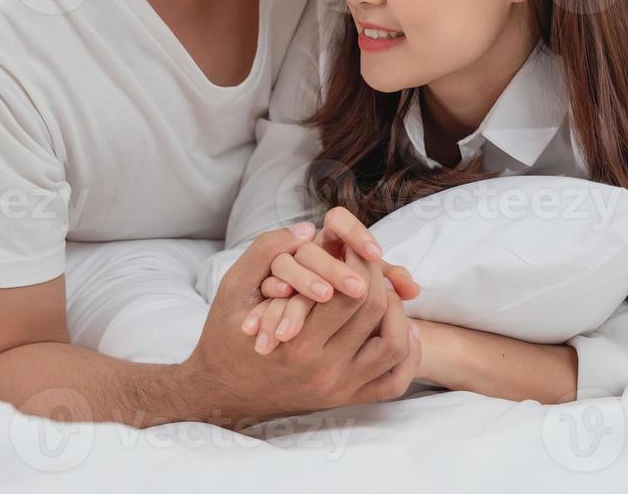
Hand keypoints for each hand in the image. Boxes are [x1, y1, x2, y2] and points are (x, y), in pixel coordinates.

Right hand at [184, 226, 418, 421]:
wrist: (219, 392)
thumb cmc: (225, 336)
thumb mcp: (232, 288)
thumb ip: (265, 252)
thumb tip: (307, 228)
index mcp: (298, 343)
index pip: (353, 290)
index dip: (360, 258)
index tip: (352, 243)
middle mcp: (324, 370)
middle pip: (376, 311)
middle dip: (377, 275)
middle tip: (368, 258)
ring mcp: (339, 389)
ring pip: (395, 345)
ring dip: (397, 310)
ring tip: (382, 288)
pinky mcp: (346, 400)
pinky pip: (394, 381)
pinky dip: (408, 353)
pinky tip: (400, 326)